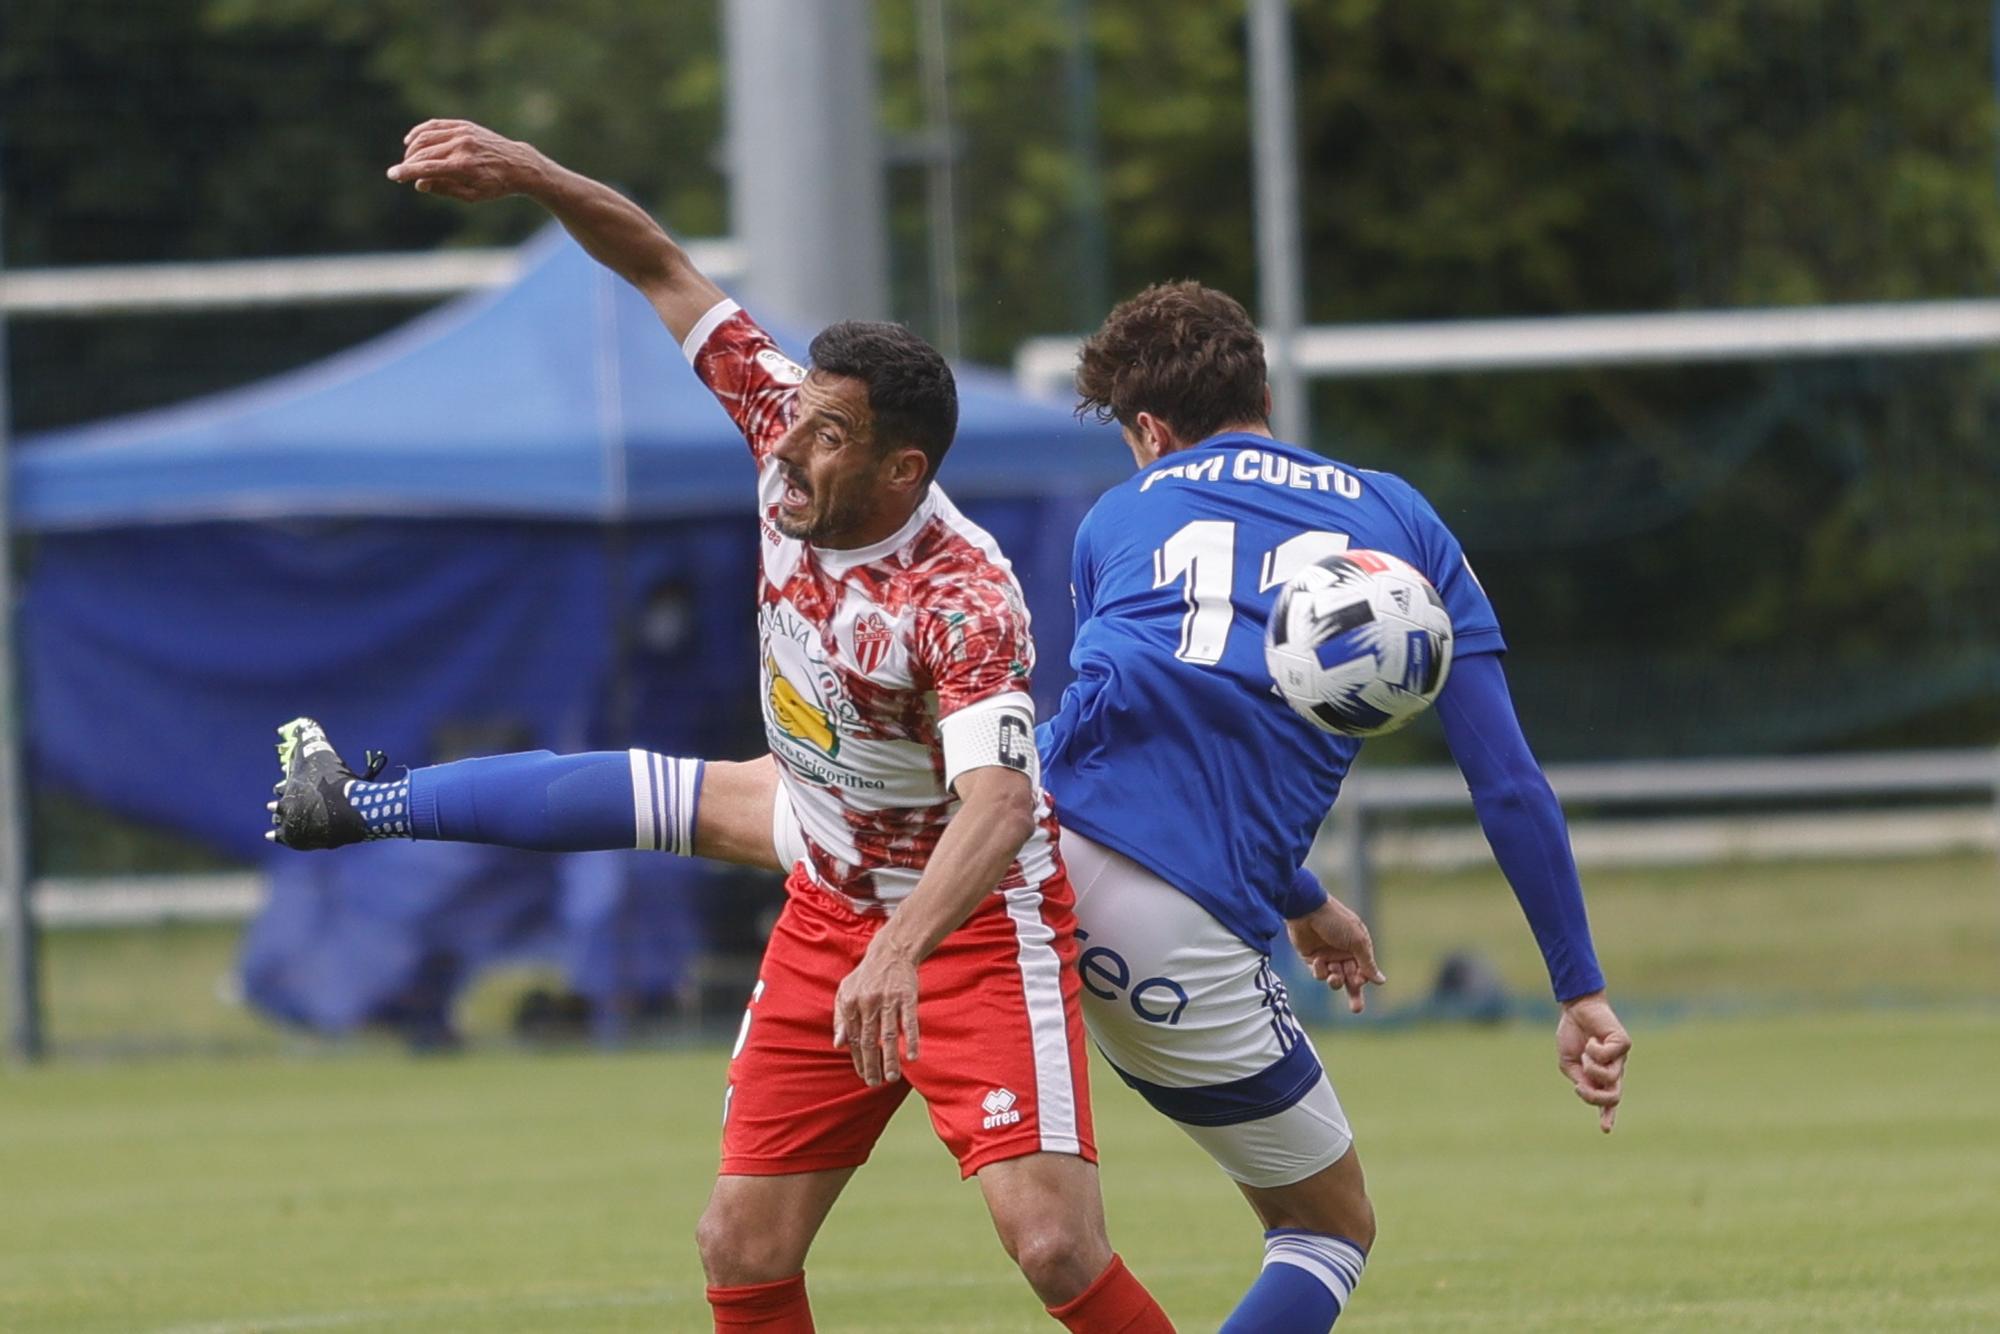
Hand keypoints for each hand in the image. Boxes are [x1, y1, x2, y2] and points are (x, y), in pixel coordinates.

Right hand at [387, 120, 545, 202]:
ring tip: (408, 161)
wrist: (518, 165)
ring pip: (426, 137)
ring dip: (412, 149)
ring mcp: (463, 133)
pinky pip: (435, 126)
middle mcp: (462, 146)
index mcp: (464, 166)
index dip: (406, 171)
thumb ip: (445, 189)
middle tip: (400, 173)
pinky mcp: (464, 125)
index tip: (392, 175)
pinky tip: (411, 141)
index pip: (427, 168)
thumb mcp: (472, 195)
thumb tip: (419, 183)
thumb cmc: (495, 185)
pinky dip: (420, 132)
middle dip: (408, 163)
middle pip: (423, 152)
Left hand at [832, 934, 920, 1086]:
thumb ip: (840, 1018)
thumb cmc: (866, 976)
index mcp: (851, 1003)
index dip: (858, 1060)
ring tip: (891, 1078)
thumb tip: (838, 1044)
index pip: (854, 1039)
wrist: (890, 952)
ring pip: (889, 1036)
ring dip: (891, 1060)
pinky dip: (912, 1040)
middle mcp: (868, 1002)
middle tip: (875, 1083)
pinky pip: (909, 1022)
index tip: (863, 1076)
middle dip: (872, 1066)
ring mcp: (888, 1000)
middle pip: (870, 1041)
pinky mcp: (907, 996)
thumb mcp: (845, 993)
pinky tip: (913, 1057)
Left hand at [1286, 897, 1385, 1013]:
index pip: (1364, 971)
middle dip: (1354, 995)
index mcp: (1358, 947)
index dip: (1362, 979)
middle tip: (1356, 1010)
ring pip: (1335, 980)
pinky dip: (1320, 971)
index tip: (1359, 980)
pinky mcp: (1311, 959)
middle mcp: (1344, 954)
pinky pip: (1319, 974)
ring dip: (1336, 980)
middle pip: (1351, 980)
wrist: (1306, 909)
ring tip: (1333, 974)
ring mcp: (1328, 956)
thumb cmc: (1336, 921)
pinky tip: (1319, 960)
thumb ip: (1368, 962)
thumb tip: (1381, 981)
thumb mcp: (1357, 941)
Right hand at [1556, 991, 1630, 1131]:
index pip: (1608, 1101)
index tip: (1605, 1130)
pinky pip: (1608, 1056)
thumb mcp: (1569, 1063)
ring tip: (1586, 1052)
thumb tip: (1588, 1089)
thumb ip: (1579, 1079)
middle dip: (1596, 1097)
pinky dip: (1593, 1050)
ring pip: (1610, 1077)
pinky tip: (1592, 1039)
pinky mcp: (1623, 1044)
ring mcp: (1620, 1058)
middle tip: (1580, 1087)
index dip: (1606, 1116)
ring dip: (1590, 1067)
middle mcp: (1614, 1070)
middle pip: (1614, 1096)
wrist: (1576, 1009)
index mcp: (1600, 1077)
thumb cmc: (1573, 1035)